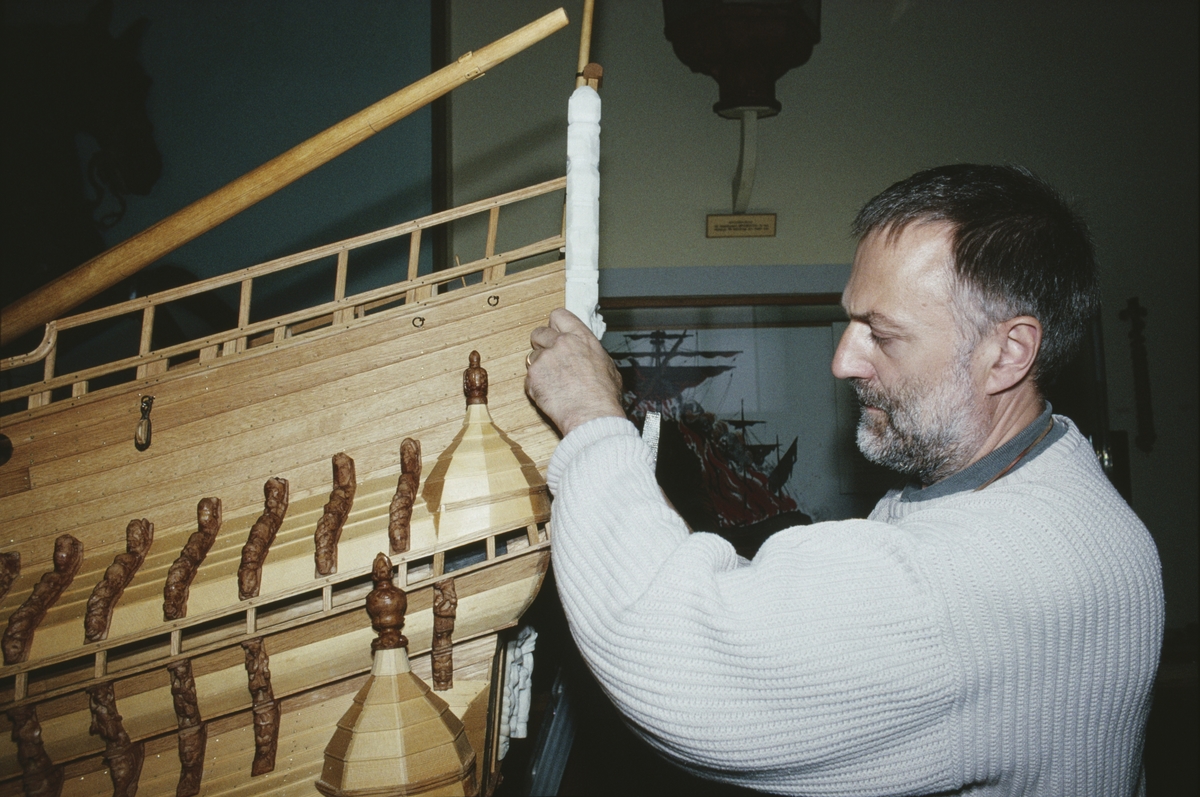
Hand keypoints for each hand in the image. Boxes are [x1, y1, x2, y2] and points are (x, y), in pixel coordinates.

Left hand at [525, 308, 624, 435]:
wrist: (592, 416)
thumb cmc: (604, 397)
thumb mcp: (608, 367)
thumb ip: (591, 354)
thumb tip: (587, 356)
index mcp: (581, 338)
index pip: (559, 315)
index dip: (554, 325)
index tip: (554, 332)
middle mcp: (561, 343)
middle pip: (538, 333)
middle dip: (541, 345)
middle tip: (548, 359)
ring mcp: (545, 358)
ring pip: (532, 357)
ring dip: (540, 368)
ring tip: (554, 383)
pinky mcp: (533, 376)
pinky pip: (529, 378)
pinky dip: (536, 386)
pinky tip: (551, 395)